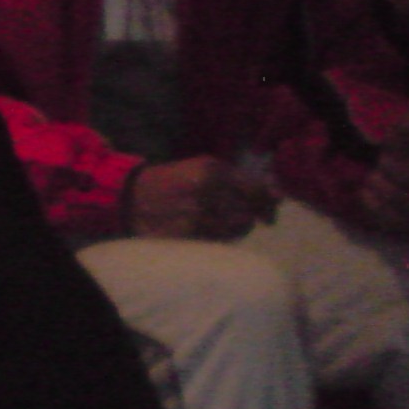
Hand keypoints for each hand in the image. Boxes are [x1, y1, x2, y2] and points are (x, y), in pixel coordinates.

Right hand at [127, 157, 279, 241]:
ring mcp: (197, 217)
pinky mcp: (188, 236)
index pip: (255, 189)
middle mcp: (207, 193)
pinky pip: (219, 241)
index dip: (268, 201)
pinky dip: (220, 237)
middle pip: (248, 212)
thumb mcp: (203, 167)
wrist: (132, 197)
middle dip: (252, 215)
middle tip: (248, 216)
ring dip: (236, 227)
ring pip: (236, 229)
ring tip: (222, 221)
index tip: (273, 209)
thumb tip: (276, 196)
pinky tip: (209, 230)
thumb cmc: (174, 180)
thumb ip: (239, 179)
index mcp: (212, 171)